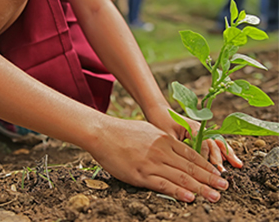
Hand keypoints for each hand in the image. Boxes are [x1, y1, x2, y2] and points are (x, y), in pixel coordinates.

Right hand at [89, 118, 228, 202]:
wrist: (102, 133)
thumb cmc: (123, 131)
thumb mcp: (148, 130)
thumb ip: (163, 140)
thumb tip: (174, 148)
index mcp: (165, 140)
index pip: (192, 155)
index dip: (207, 166)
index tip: (218, 174)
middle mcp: (162, 151)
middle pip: (191, 167)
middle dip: (210, 178)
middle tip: (225, 187)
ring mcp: (152, 163)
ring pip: (181, 177)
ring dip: (200, 188)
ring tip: (215, 196)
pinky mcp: (140, 174)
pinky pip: (163, 184)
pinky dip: (178, 192)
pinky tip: (190, 198)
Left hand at [146, 106, 242, 171]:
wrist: (159, 111)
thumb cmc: (161, 122)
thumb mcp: (167, 135)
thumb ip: (177, 146)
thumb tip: (184, 162)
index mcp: (192, 127)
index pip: (203, 144)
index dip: (206, 157)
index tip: (209, 170)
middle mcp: (200, 129)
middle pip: (213, 144)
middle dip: (219, 158)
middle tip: (222, 172)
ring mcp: (202, 131)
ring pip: (217, 143)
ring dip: (227, 154)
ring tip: (237, 164)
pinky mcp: (201, 135)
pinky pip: (214, 143)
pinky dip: (223, 151)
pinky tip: (232, 160)